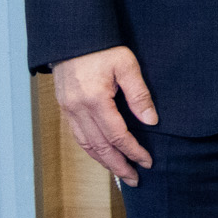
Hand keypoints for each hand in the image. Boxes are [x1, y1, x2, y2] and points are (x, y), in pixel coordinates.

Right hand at [54, 46, 156, 185]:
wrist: (72, 38)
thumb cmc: (102, 48)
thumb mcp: (127, 65)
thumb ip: (139, 95)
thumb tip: (151, 121)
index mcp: (95, 100)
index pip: (117, 135)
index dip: (133, 151)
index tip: (147, 162)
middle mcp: (78, 109)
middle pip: (100, 147)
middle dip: (118, 165)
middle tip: (134, 179)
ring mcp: (69, 110)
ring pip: (86, 144)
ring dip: (103, 161)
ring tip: (120, 172)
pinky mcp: (65, 108)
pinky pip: (78, 135)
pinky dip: (91, 149)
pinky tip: (102, 155)